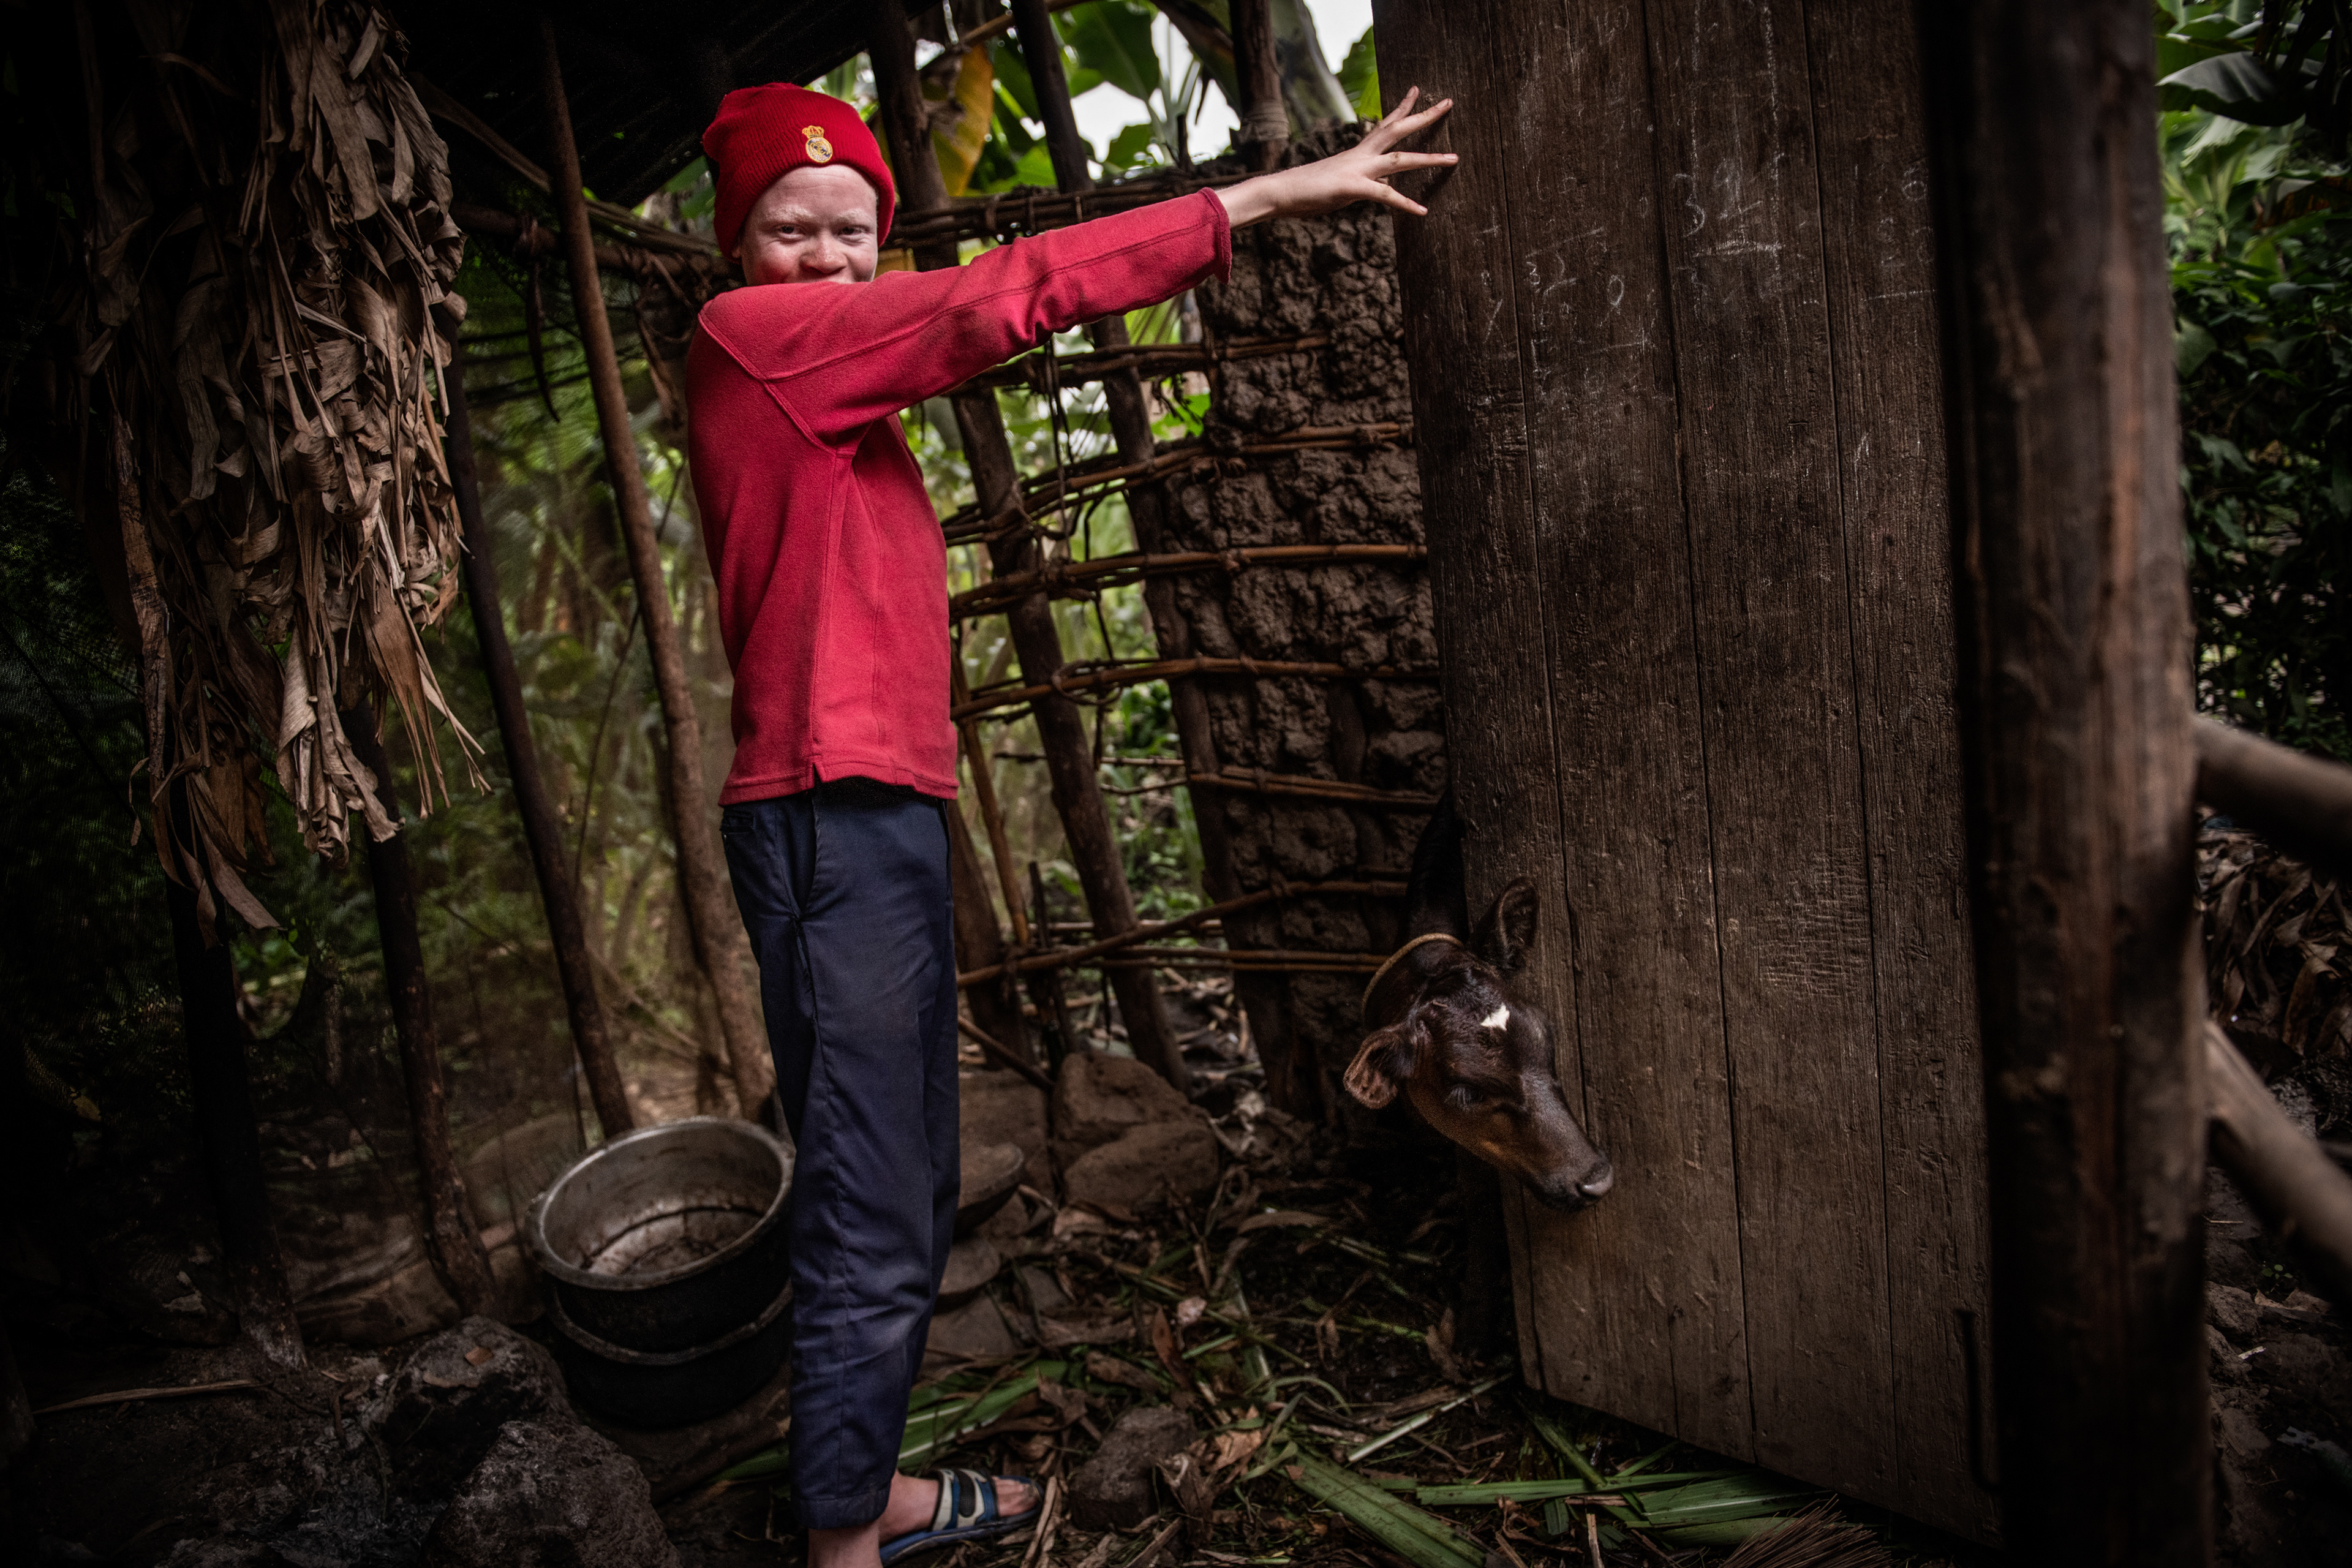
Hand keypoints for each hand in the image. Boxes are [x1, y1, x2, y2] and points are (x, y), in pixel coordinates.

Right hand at [1215, 88, 1457, 228]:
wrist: (1279, 192)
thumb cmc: (1304, 191)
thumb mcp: (1339, 185)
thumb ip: (1361, 183)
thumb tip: (1377, 186)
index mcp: (1357, 153)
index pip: (1385, 124)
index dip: (1403, 108)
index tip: (1417, 91)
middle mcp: (1360, 156)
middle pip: (1398, 130)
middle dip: (1424, 117)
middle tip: (1448, 103)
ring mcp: (1357, 170)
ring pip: (1400, 160)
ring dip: (1429, 159)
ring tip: (1454, 158)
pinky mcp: (1352, 188)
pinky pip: (1385, 195)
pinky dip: (1405, 204)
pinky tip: (1423, 211)